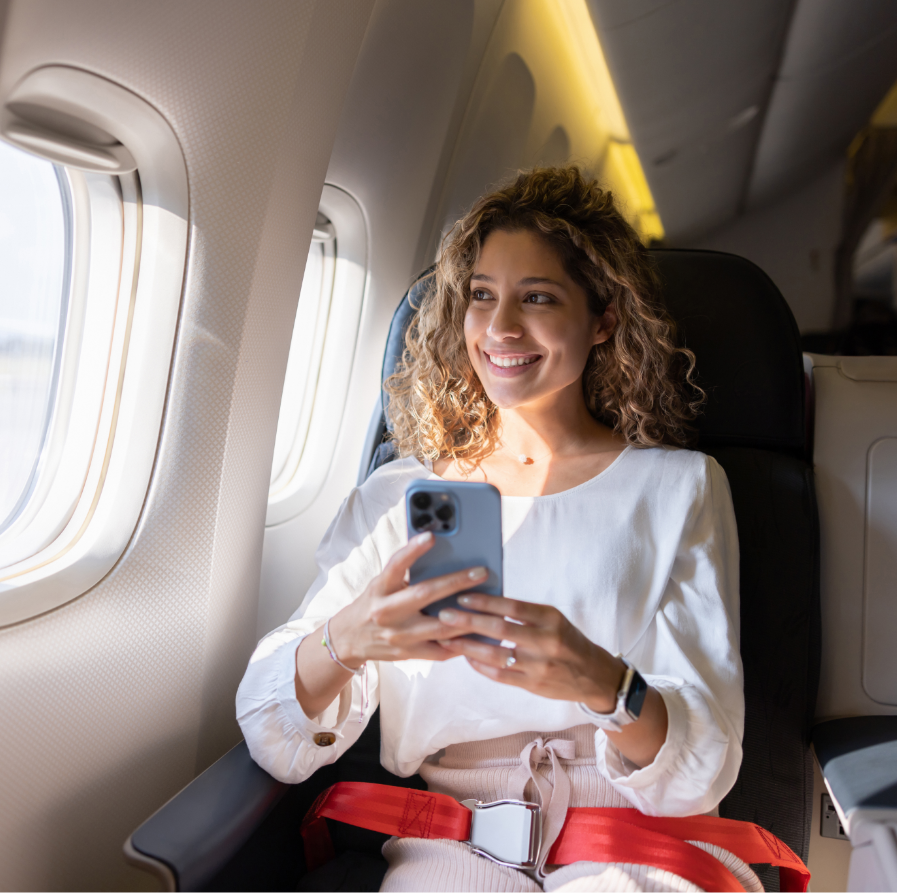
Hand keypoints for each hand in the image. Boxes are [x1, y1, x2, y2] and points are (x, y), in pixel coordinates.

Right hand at [327, 532, 488, 666]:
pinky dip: (461, 642)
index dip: (413, 550)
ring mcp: (399, 635)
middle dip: (456, 582)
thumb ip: (404, 572)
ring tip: (490, 605)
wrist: (349, 639)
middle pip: (425, 594)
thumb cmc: (373, 603)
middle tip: (481, 572)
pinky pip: (441, 650)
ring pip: (440, 626)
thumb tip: (439, 553)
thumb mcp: (381, 584)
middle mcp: (388, 611)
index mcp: (381, 588)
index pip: (396, 565)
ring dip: (467, 616)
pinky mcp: (408, 654)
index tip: (432, 535)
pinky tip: (479, 633)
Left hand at [435, 594, 624, 710]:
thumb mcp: (554, 619)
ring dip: (467, 646)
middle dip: (468, 621)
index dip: (485, 601)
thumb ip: (524, 613)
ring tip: (446, 638)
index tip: (462, 596)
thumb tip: (486, 602)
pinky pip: (500, 675)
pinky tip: (466, 656)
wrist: (594, 676)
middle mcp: (546, 641)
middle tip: (443, 615)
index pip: (512, 606)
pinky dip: (480, 665)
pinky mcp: (533, 685)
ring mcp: (539, 666)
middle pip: (499, 629)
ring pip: (495, 655)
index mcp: (551, 618)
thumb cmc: (568, 641)